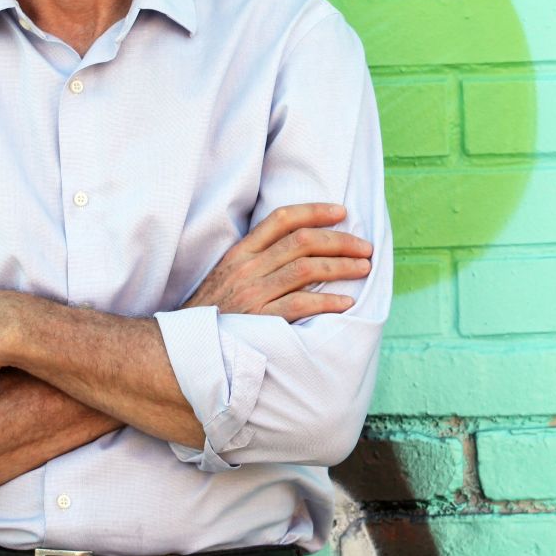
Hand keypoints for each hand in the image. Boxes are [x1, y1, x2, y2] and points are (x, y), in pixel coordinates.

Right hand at [184, 203, 371, 321]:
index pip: (281, 219)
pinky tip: (347, 302)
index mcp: (240, 252)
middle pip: (301, 241)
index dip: (314, 211)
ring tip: (363, 267)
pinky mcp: (261, 319)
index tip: (341, 211)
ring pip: (306, 269)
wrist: (190, 344)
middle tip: (365, 246)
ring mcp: (254, 292)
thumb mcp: (229, 274)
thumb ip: (258, 258)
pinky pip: (302, 304)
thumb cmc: (216, 309)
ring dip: (342, 266)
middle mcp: (248, 267)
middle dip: (339, 240)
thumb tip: (300, 246)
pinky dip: (328, 301)